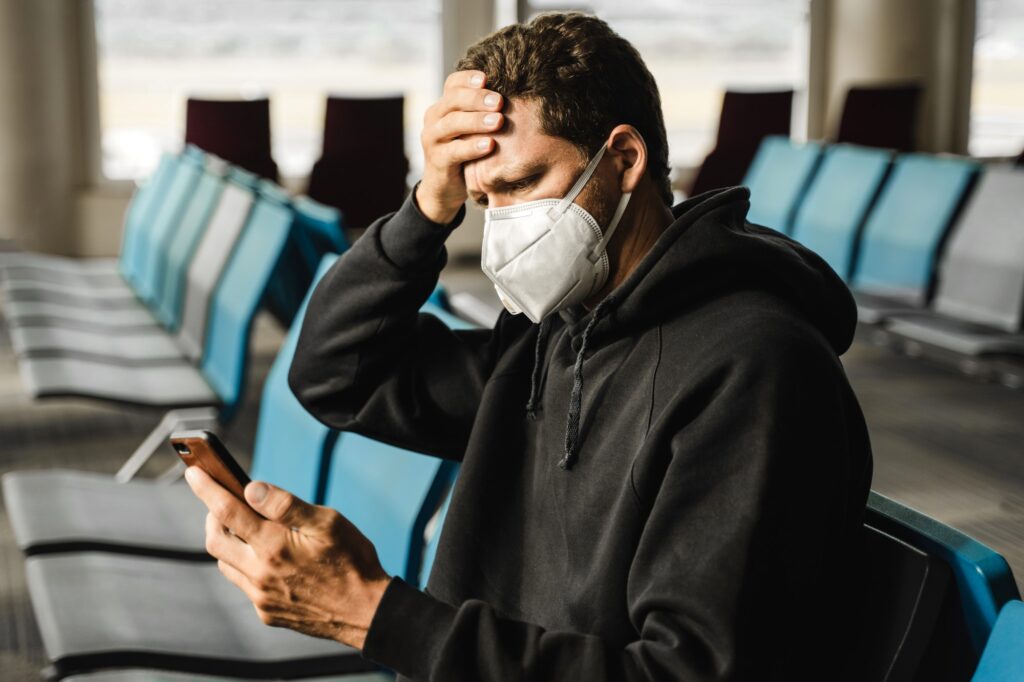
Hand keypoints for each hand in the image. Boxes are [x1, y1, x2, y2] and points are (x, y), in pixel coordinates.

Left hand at [184, 466, 390, 649]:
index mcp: (274, 546)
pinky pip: (244, 584)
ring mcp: (261, 596)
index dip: (207, 488)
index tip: (194, 472)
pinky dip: (245, 565)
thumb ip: (285, 505)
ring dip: (227, 542)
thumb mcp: (327, 522)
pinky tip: (265, 558)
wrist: (366, 611)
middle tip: (221, 502)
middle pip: (215, 540)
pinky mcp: (267, 612)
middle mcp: (260, 573)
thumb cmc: (352, 560)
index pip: (227, 511)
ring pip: (226, 564)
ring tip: (244, 528)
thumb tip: (251, 487)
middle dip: (211, 516)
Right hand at [416, 69, 503, 223]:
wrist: (444, 188)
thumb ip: (483, 113)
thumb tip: (519, 94)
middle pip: (453, 100)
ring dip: (477, 121)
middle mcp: (434, 118)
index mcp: (443, 105)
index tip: (489, 78)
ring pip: (452, 123)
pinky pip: (453, 151)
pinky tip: (489, 145)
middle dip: (477, 98)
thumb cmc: (465, 153)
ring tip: (499, 121)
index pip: (453, 83)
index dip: (469, 78)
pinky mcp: (436, 160)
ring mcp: (432, 139)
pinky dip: (472, 147)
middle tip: (500, 101)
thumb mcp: (472, 130)